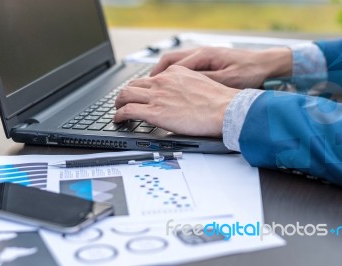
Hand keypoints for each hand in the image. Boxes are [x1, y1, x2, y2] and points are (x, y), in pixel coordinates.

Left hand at [114, 65, 239, 136]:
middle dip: (126, 94)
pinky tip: (118, 120)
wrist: (224, 110)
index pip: (151, 77)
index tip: (141, 94)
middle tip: (124, 102)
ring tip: (117, 111)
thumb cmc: (219, 101)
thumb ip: (185, 85)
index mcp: (174, 73)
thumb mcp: (200, 83)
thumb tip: (181, 94)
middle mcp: (162, 81)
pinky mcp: (154, 112)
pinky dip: (118, 115)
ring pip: (125, 94)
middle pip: (134, 84)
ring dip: (118, 103)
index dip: (143, 87)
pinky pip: (127, 111)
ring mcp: (157, 96)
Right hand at [151, 46, 291, 88]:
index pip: (173, 64)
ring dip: (166, 73)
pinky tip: (176, 85)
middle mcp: (202, 52)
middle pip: (171, 59)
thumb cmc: (250, 71)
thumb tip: (184, 85)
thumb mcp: (227, 79)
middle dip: (157, 72)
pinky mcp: (210, 62)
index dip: (160, 76)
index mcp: (204, 55)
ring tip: (158, 86)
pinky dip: (177, 74)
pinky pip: (187, 66)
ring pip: (178, 62)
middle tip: (148, 85)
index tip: (151, 87)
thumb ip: (204, 81)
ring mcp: (205, 56)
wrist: (266, 65)